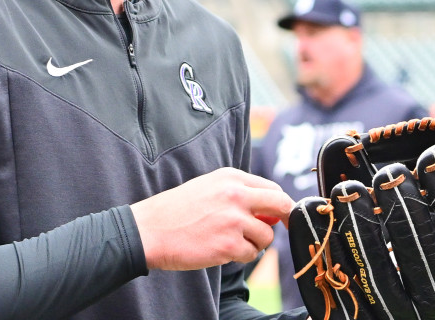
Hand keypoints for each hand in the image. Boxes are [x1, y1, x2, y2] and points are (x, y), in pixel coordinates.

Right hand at [131, 167, 293, 270]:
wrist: (150, 230)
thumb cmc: (176, 210)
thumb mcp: (208, 188)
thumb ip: (239, 194)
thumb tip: (270, 211)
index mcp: (231, 177)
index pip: (272, 188)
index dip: (279, 204)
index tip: (279, 215)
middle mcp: (236, 195)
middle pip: (281, 205)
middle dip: (284, 219)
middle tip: (276, 228)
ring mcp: (234, 220)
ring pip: (267, 235)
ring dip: (255, 243)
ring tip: (231, 241)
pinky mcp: (229, 245)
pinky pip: (252, 254)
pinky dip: (241, 256)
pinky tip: (221, 250)